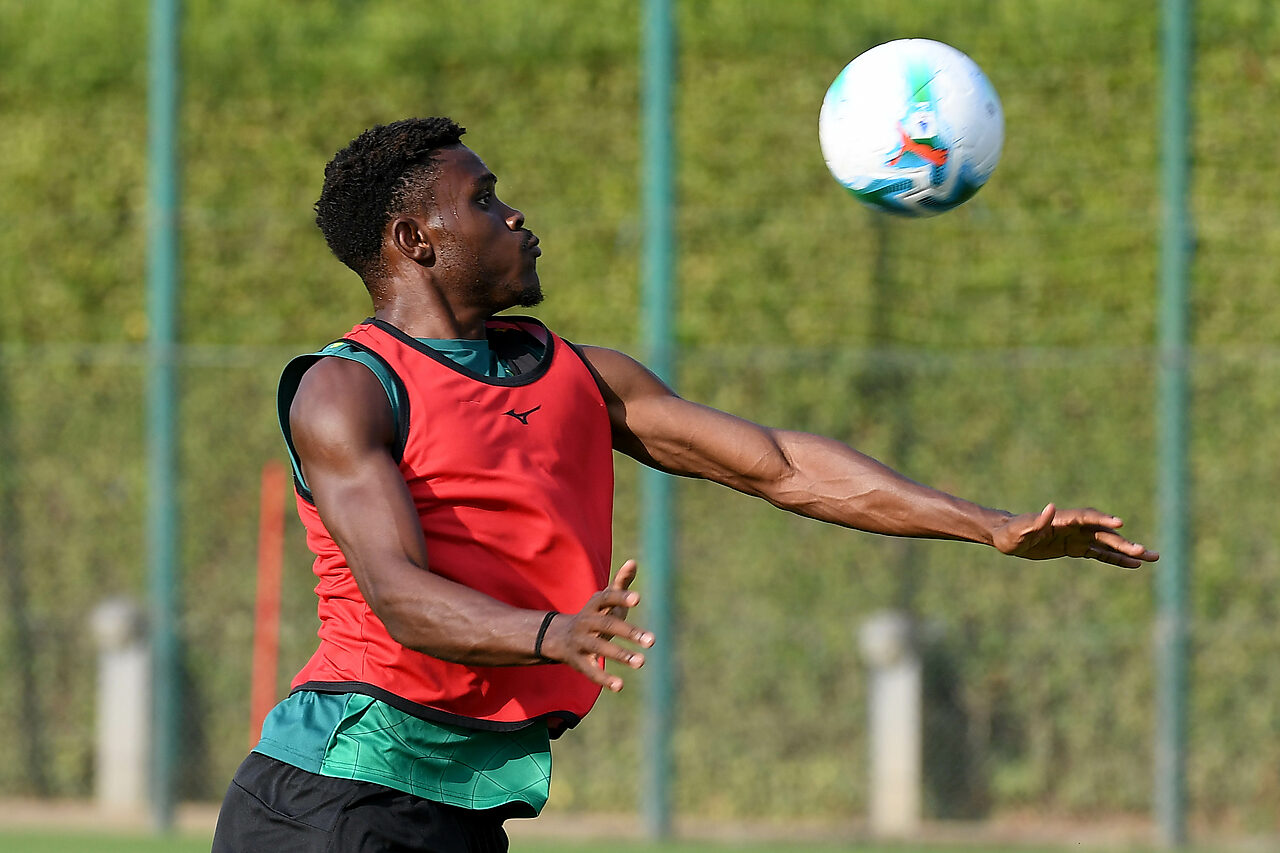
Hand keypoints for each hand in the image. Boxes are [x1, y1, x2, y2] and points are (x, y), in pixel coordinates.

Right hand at [539, 559, 654, 691]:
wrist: (560, 637)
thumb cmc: (594, 616)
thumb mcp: (605, 601)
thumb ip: (620, 584)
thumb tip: (633, 562)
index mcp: (594, 605)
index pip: (607, 598)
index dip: (621, 598)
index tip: (638, 599)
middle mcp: (586, 622)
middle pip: (607, 625)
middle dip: (629, 633)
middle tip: (652, 641)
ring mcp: (581, 642)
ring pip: (600, 648)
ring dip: (620, 655)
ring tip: (641, 662)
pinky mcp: (578, 662)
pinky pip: (590, 671)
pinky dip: (604, 679)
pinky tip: (620, 685)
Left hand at [992, 504, 1159, 568]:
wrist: (1007, 536)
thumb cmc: (1011, 532)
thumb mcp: (1020, 529)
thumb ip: (1036, 521)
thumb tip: (1051, 507)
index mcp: (1062, 519)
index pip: (1087, 517)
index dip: (1103, 519)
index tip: (1120, 523)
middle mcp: (1074, 526)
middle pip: (1103, 532)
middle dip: (1123, 542)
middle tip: (1144, 551)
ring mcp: (1078, 537)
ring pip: (1108, 544)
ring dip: (1128, 550)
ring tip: (1152, 557)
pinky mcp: (1076, 548)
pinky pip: (1100, 554)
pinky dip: (1116, 559)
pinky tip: (1134, 564)